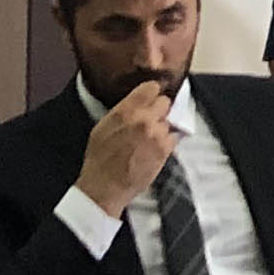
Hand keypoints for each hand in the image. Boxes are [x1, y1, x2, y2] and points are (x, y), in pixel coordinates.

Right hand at [77, 76, 180, 217]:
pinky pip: (173, 137)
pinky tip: (154, 149)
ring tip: (149, 140)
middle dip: (159, 110)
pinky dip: (167, 141)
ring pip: (169, 121)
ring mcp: (156, 134)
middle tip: (150, 120)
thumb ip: (123, 111)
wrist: (105, 187)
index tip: (151, 97)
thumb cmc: (100, 159)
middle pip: (165, 102)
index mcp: (126, 111)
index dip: (152, 92)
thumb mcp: (103, 127)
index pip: (151, 87)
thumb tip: (138, 101)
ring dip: (161, 127)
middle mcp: (143, 119)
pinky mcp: (164, 150)